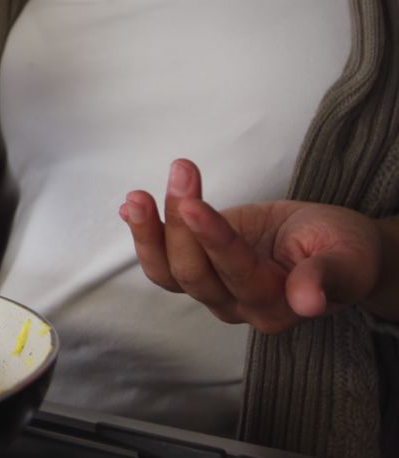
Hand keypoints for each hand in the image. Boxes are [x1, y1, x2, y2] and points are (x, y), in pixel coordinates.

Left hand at [118, 158, 385, 333]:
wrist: (333, 249)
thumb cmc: (342, 251)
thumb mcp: (348, 258)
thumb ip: (326, 277)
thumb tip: (309, 302)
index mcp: (275, 305)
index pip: (236, 273)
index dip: (212, 240)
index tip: (193, 204)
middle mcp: (237, 305)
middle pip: (194, 273)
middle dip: (180, 222)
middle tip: (182, 171)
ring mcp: (213, 290)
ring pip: (168, 272)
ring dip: (149, 232)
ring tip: (137, 196)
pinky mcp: (199, 269)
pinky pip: (162, 262)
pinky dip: (145, 235)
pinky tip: (130, 208)